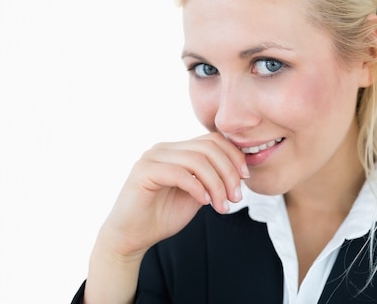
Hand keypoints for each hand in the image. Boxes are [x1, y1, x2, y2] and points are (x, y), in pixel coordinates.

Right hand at [98, 132, 248, 258]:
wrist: (131, 237)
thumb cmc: (162, 217)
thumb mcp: (196, 195)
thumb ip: (211, 179)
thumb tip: (239, 171)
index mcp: (177, 150)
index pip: (212, 140)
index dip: (233, 156)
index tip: (245, 179)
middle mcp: (164, 148)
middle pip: (208, 147)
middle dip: (229, 172)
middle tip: (236, 197)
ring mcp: (152, 157)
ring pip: (197, 160)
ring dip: (217, 184)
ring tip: (223, 206)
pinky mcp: (144, 172)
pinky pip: (179, 173)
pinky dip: (198, 188)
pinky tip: (204, 202)